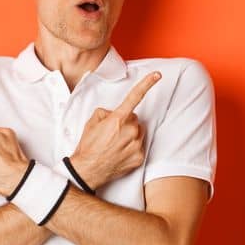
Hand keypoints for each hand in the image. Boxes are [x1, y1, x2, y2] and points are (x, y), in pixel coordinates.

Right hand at [69, 71, 160, 188]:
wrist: (87, 170)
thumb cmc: (88, 146)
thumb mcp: (92, 122)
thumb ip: (107, 112)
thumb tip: (115, 114)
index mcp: (118, 119)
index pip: (135, 97)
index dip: (146, 84)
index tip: (157, 75)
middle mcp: (130, 130)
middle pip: (135, 119)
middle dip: (126, 122)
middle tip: (112, 132)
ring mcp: (136, 145)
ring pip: (139, 132)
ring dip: (130, 134)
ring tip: (115, 144)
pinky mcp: (139, 157)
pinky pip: (140, 146)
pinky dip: (132, 148)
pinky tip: (120, 153)